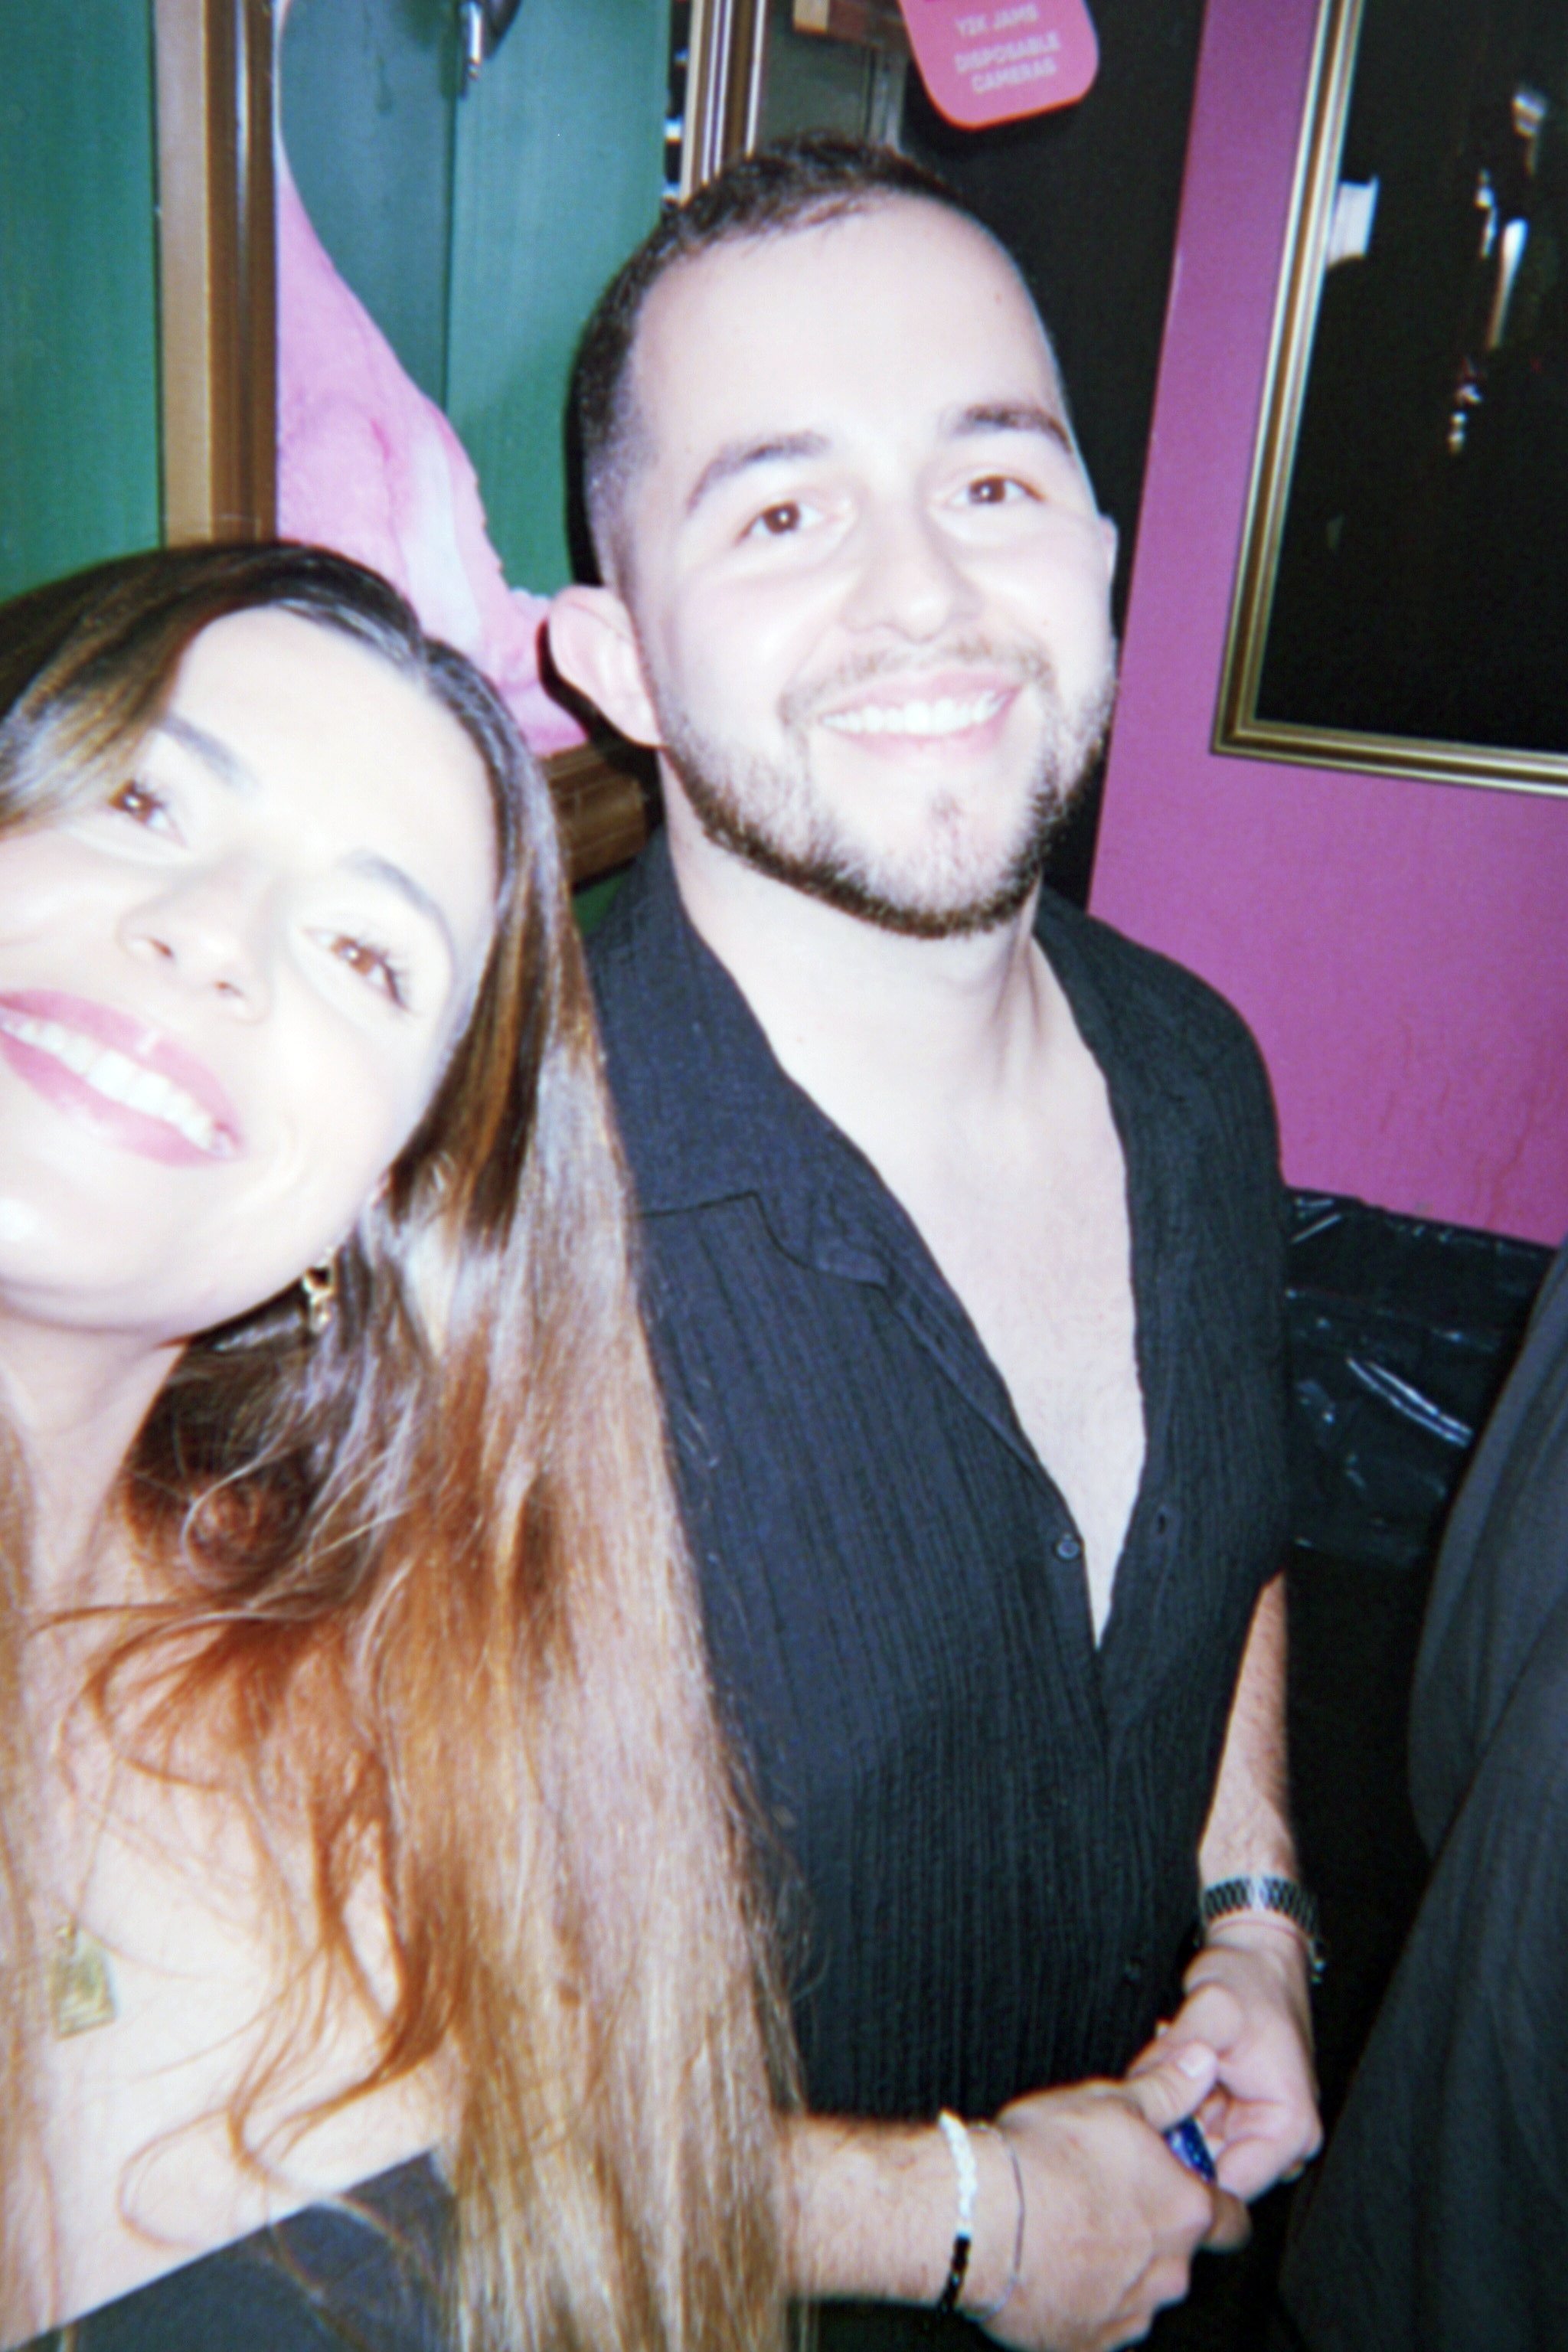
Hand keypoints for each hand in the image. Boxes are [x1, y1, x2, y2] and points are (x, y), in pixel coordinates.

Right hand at [975, 2042, 1248, 2351]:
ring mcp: (1127, 2317)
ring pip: (1137, 2293)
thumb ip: (1165, 2090)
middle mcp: (1168, 2274)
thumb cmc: (1045, 2158)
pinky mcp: (1084, 2345)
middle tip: (1104, 2201)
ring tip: (1067, 2232)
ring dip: (1115, 2269)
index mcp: (1184, 2213)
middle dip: (1150, 2235)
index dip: (1214, 2203)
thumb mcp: (1110, 2102)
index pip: (1232, 2219)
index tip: (1186, 2189)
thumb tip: (1201, 2063)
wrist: (978, 2218)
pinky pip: (1094, 2326)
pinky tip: (1048, 2270)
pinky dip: (1079, 2303)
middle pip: (1177, 2257)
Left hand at [1139, 1917, 1321, 2199]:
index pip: (1231, 2188)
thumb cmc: (1249, 1980)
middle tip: (1146, 2096)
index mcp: (1290, 2128)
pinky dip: (1173, 2105)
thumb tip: (1145, 2088)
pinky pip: (1191, 2129)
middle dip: (1170, 2139)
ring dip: (1169, 2118)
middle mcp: (1279, 2141)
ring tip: (1162, 2070)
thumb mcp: (1213, 2007)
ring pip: (1195, 2152)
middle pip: (1209, 2173)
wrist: (1255, 1957)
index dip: (1182, 2174)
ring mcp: (1254, 2131)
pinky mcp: (1232, 2118)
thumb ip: (1180, 2051)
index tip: (1147, 2142)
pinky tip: (1168, 2069)